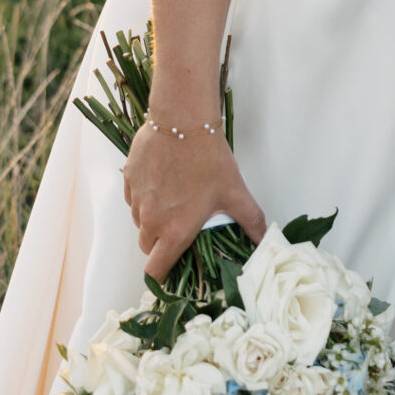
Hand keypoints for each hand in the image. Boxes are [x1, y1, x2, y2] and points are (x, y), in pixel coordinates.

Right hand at [123, 122, 267, 279]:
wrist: (183, 119)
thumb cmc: (208, 157)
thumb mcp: (235, 191)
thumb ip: (251, 221)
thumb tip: (265, 243)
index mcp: (174, 231)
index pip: (155, 272)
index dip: (163, 276)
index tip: (173, 269)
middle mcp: (150, 220)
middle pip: (148, 248)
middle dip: (161, 245)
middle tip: (181, 228)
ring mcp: (136, 199)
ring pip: (140, 222)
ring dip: (153, 219)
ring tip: (175, 199)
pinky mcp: (129, 178)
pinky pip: (133, 198)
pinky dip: (145, 197)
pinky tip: (163, 181)